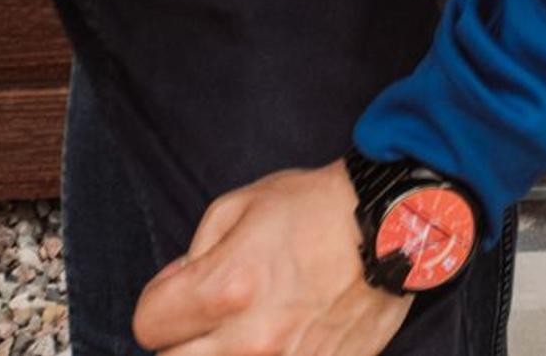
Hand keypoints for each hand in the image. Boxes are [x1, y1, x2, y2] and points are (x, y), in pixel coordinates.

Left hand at [132, 163, 409, 355]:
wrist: (397, 224)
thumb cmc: (319, 207)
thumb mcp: (241, 205)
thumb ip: (194, 251)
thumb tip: (175, 290)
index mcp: (225, 288)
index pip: (148, 326)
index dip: (161, 304)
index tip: (182, 292)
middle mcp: (250, 339)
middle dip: (183, 338)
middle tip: (211, 316)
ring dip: (222, 351)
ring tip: (247, 326)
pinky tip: (284, 334)